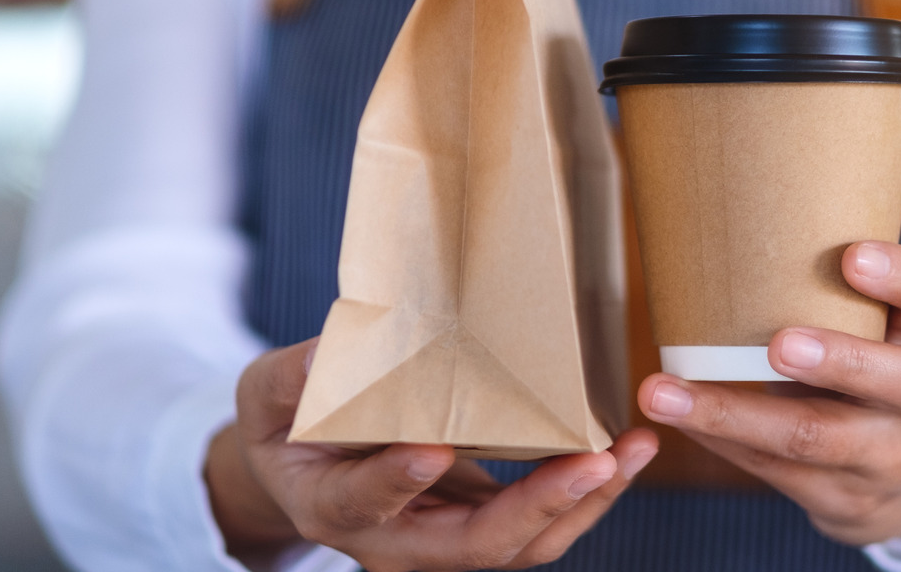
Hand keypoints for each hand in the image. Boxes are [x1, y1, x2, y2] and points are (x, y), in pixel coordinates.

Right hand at [206, 338, 659, 570]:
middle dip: (537, 507)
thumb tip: (327, 352)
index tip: (430, 449)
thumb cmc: (286, 423)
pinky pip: (539, 526)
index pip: (364, 504)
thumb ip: (294, 377)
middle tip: (594, 462)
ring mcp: (440, 542)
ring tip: (632, 453)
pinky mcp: (478, 526)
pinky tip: (626, 452)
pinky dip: (586, 493)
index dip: (396, 482)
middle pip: (472, 547)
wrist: (301, 471)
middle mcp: (392, 542)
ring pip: (520, 548)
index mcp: (330, 505)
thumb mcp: (268, 392)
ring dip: (582, 504)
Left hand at [638, 241, 900, 544]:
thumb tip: (733, 217)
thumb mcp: (882, 327)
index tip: (853, 256)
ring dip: (733, 414)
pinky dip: (720, 439)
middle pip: (895, 381)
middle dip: (836, 361)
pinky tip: (677, 417)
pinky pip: (776, 468)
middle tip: (777, 344)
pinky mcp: (844, 496)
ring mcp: (889, 453)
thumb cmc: (874, 368)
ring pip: (815, 437)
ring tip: (664, 393)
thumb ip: (839, 291)